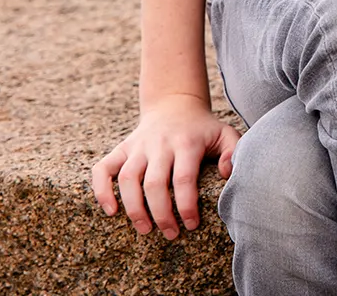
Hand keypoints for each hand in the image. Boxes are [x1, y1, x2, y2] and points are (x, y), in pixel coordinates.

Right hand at [90, 94, 240, 239]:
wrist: (174, 103)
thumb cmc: (203, 129)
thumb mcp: (225, 134)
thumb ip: (234, 152)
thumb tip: (227, 174)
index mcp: (186, 143)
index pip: (184, 179)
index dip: (186, 206)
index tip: (191, 224)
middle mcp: (160, 144)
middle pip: (154, 183)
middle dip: (161, 214)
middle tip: (171, 234)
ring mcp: (138, 146)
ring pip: (128, 179)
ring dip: (134, 208)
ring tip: (145, 229)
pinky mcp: (122, 148)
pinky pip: (103, 169)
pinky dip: (102, 190)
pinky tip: (111, 211)